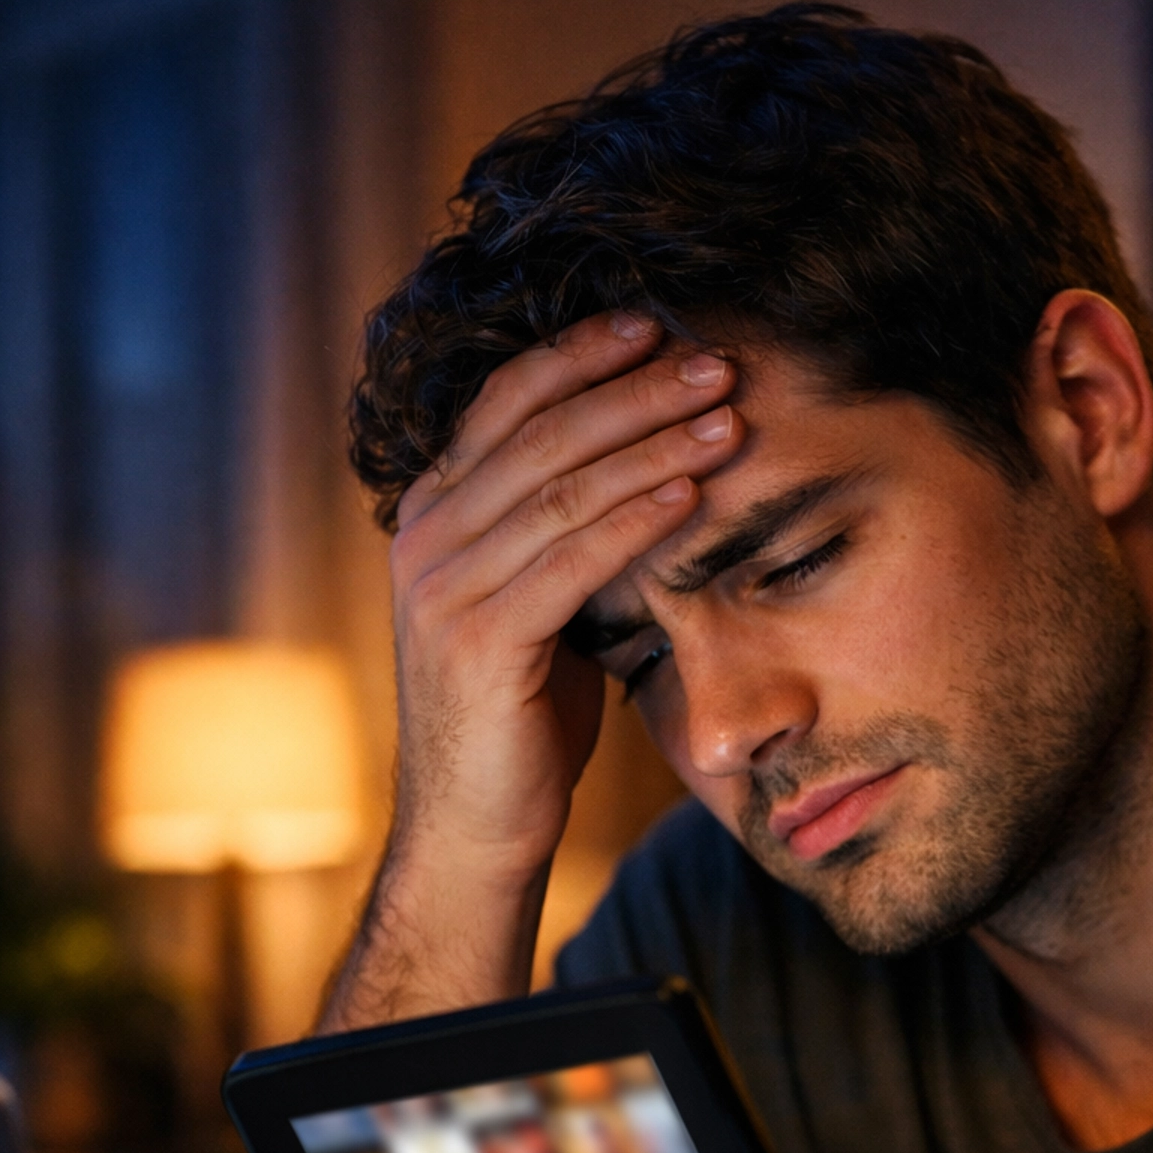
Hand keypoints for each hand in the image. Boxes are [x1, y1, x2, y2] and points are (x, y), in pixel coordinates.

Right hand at [350, 314, 742, 1006]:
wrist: (476, 828)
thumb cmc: (521, 722)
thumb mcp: (537, 606)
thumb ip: (561, 536)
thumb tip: (648, 472)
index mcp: (436, 513)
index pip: (508, 402)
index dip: (581, 355)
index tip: (657, 324)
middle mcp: (427, 536)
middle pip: (540, 430)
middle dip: (633, 388)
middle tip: (716, 359)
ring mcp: (444, 587)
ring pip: (560, 487)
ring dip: (650, 444)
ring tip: (725, 413)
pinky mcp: (478, 641)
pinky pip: (568, 561)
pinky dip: (633, 520)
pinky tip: (690, 493)